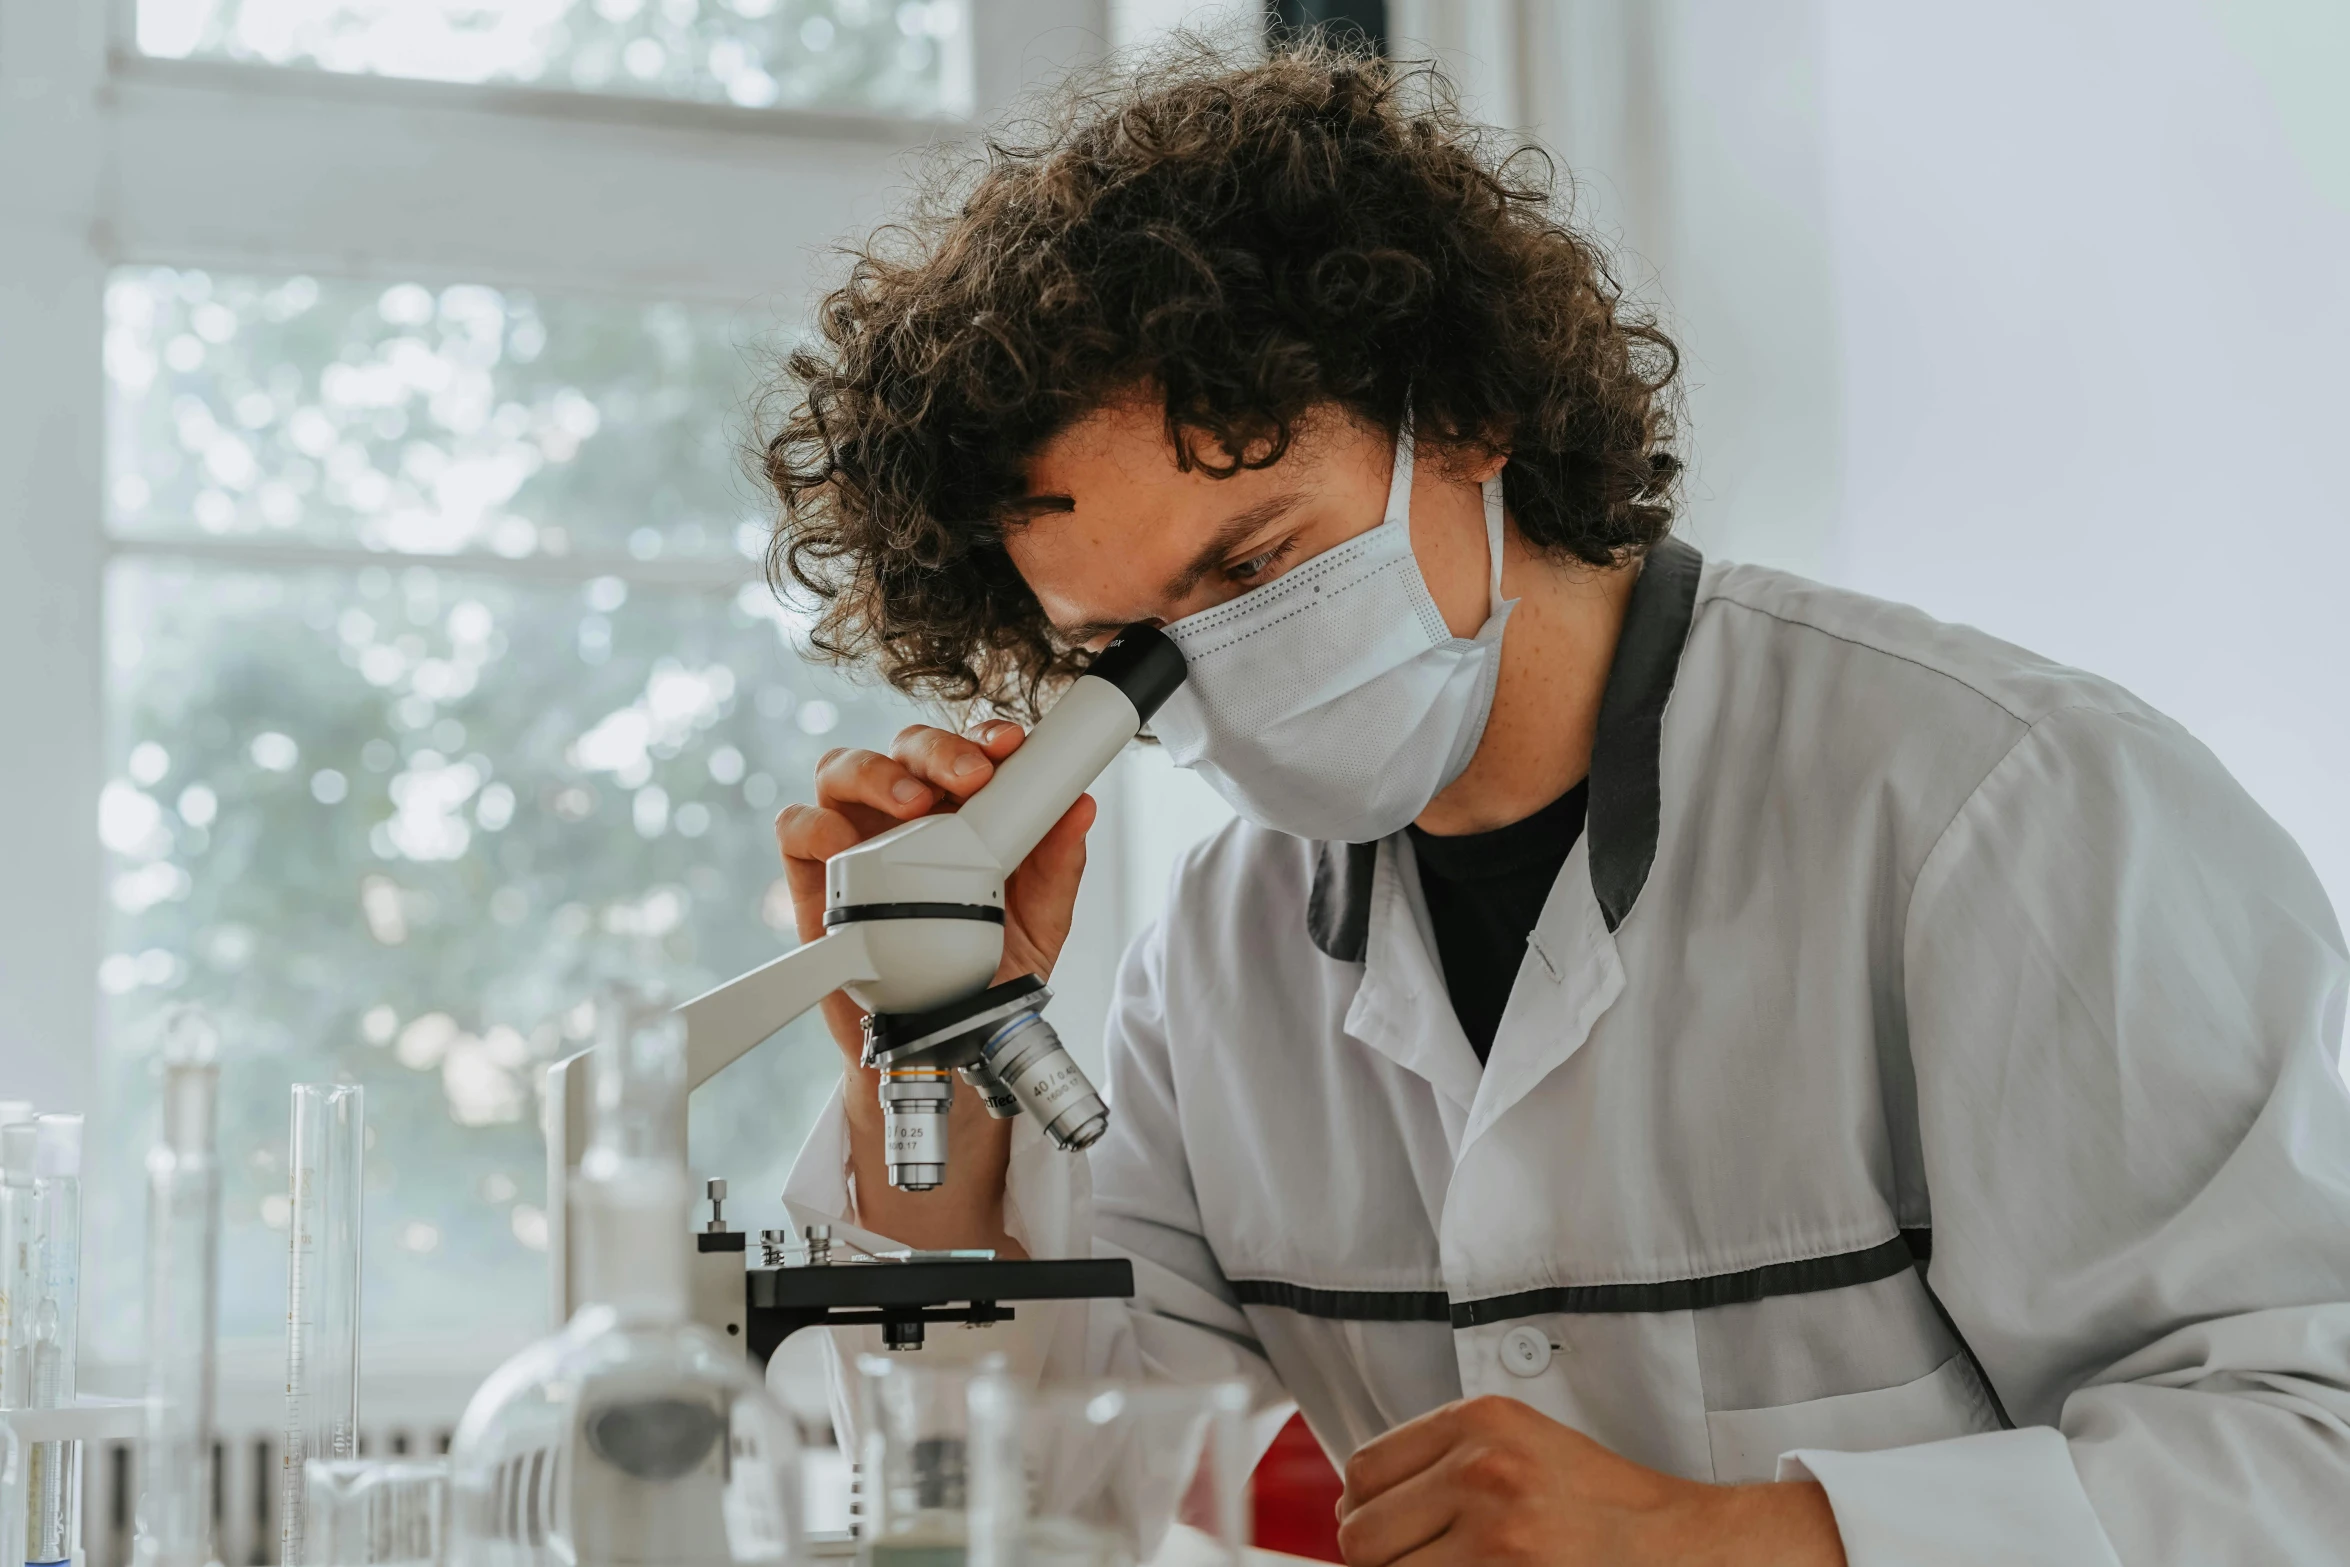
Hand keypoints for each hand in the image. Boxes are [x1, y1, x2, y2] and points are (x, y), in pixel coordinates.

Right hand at [774, 719, 1096, 1063]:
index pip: (968, 753)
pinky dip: (815, 824)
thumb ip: (1058, 866)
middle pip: (908, 748)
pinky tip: (844, 845)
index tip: (1010, 746)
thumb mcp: (1038, 922)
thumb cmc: (984, 974)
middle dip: (939, 750)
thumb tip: (1080, 808)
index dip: (985, 737)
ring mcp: (857, 841)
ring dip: (876, 772)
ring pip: (844, 770)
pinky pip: (797, 826)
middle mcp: (907, 817)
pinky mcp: (814, 877)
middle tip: (970, 777)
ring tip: (912, 803)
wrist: (939, 1046)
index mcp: (962, 814)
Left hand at [1336, 1395, 1844, 1566]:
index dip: (1366, 1511)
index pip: (1362, 1471)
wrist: (1685, 1546)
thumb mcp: (1521, 1444)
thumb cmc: (1605, 1505)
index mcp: (1480, 1421)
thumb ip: (1443, 1459)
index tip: (1388, 1532)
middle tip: (1424, 1563)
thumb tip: (1355, 1507)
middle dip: (1382, 1559)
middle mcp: (1483, 1470)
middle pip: (1363, 1534)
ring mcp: (1497, 1534)